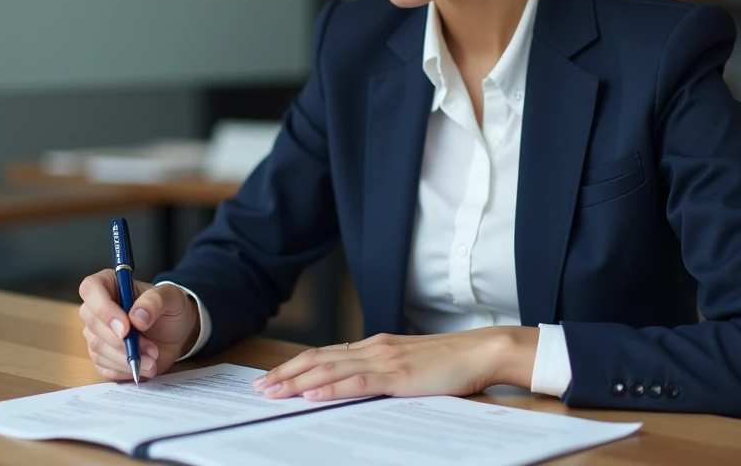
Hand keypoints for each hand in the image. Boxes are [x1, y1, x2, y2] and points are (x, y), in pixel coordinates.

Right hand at [78, 270, 199, 381]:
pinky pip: (104, 367)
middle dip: (122, 341)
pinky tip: (144, 366)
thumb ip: (155, 301)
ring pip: (98, 349)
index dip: (103, 309)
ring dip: (127, 358)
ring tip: (153, 357)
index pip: (91, 288)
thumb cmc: (170, 308)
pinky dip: (125, 370)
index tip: (125, 328)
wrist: (176, 332)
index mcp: (109, 284)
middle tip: (151, 348)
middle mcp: (97, 309)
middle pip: (93, 324)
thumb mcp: (172, 297)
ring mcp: (96, 334)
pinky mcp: (102, 356)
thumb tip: (136, 317)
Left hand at [252, 327, 537, 401]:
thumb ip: (384, 373)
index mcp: (376, 345)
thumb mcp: (410, 365)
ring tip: (272, 392)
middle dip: (286, 374)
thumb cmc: (451, 362)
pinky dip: (330, 387)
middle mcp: (374, 348)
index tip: (272, 377)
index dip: (295, 365)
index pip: (326, 354)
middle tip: (258, 387)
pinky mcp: (398, 375)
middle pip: (319, 359)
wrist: (481, 350)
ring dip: (297, 381)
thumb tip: (360, 387)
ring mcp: (384, 360)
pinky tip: (312, 394)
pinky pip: (357, 382)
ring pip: (330, 369)